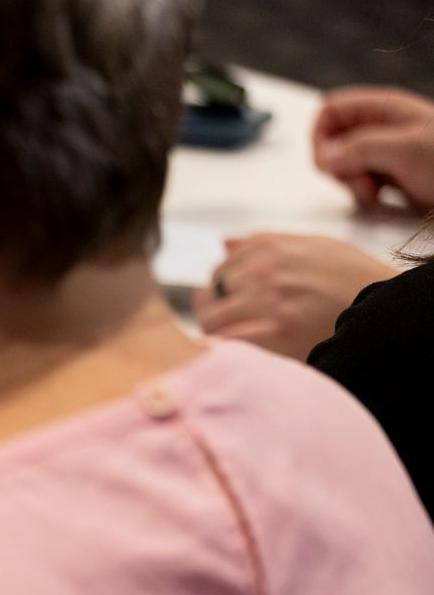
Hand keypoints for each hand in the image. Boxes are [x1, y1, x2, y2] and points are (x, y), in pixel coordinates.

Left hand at [194, 233, 395, 359]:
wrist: (383, 307)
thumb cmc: (351, 277)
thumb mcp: (314, 245)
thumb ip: (264, 242)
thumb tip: (224, 243)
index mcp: (272, 249)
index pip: (220, 269)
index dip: (222, 288)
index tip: (232, 300)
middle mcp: (265, 272)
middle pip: (210, 296)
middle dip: (215, 311)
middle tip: (230, 324)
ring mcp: (269, 303)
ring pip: (213, 320)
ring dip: (218, 332)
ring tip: (237, 340)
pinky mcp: (275, 333)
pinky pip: (228, 341)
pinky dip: (227, 348)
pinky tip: (241, 352)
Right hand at [314, 87, 433, 212]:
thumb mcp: (406, 149)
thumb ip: (360, 148)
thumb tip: (324, 156)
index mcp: (384, 108)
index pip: (330, 110)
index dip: (321, 135)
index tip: (328, 161)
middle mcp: (381, 128)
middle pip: (332, 141)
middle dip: (337, 165)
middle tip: (358, 178)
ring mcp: (385, 153)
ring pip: (343, 166)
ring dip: (351, 184)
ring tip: (376, 191)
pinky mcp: (390, 177)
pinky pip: (359, 184)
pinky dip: (363, 196)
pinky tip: (383, 199)